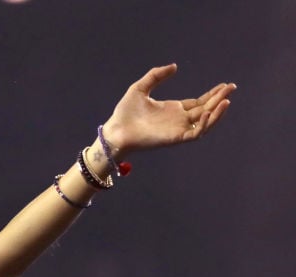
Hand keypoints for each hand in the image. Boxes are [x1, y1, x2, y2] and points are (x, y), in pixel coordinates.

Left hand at [101, 64, 235, 156]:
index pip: (198, 102)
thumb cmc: (125, 112)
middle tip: (232, 87)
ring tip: (226, 100)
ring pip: (205, 122)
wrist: (115, 130)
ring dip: (217, 113)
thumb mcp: (140, 88)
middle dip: (219, 99)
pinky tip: (208, 112)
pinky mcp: (174, 139)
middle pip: (206, 109)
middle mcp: (178, 120)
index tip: (224, 85)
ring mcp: (178, 130)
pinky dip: (204, 124)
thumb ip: (156, 75)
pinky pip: (195, 133)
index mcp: (173, 109)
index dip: (212, 94)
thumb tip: (175, 66)